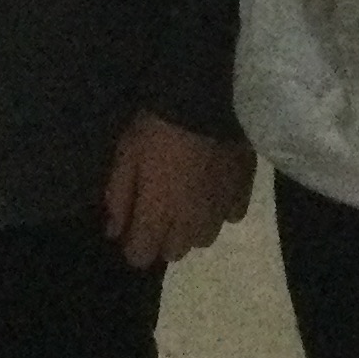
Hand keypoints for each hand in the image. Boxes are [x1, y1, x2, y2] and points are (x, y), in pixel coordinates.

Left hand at [102, 112, 253, 268]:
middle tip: (158, 210)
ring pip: (204, 239)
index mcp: (158, 216)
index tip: (131, 226)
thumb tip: (114, 231)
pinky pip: (232, 216)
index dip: (132, 244)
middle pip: (174, 253)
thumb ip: (118, 197)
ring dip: (192, 228)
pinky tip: (214, 190)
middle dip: (162, 239)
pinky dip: (221, 209)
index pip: (141, 257)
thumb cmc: (158, 128)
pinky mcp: (244, 191)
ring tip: (187, 202)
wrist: (208, 100)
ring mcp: (220, 209)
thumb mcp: (126, 155)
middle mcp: (190, 224)